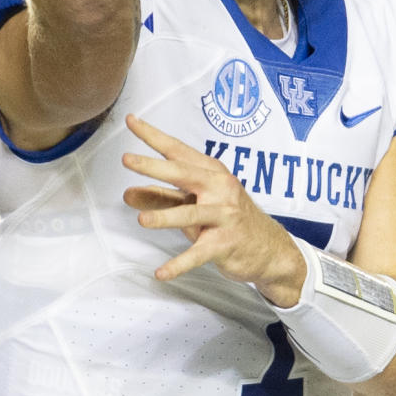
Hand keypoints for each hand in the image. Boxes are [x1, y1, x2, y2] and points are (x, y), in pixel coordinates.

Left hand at [122, 114, 306, 304]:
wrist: (268, 248)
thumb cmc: (226, 219)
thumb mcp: (194, 204)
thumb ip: (160, 198)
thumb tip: (127, 194)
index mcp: (210, 172)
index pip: (178, 151)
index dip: (153, 136)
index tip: (131, 121)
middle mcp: (220, 188)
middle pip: (184, 174)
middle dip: (155, 167)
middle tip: (127, 159)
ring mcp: (224, 216)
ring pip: (191, 214)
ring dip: (166, 216)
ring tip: (142, 220)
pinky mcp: (226, 243)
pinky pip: (199, 254)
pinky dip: (180, 264)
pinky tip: (161, 273)